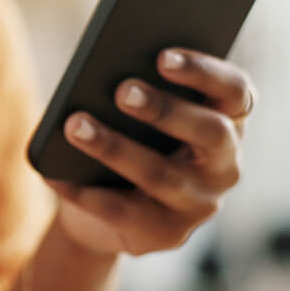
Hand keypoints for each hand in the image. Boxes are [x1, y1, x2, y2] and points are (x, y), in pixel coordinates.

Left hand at [45, 48, 253, 256]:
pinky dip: (84, 191)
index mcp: (227, 120)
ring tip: (74, 125)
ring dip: (114, 147)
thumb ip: (133, 89)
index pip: (234, 90)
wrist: (103, 211)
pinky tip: (54, 173)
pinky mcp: (166, 234)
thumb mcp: (133, 113)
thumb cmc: (124, 139)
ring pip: (160, 174)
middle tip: (121, 91)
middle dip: (164, 109)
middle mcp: (224, 164)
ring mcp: (199, 204)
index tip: (163, 56)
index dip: (204, 72)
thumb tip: (101, 71)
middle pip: (209, 132)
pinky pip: (122, 212)